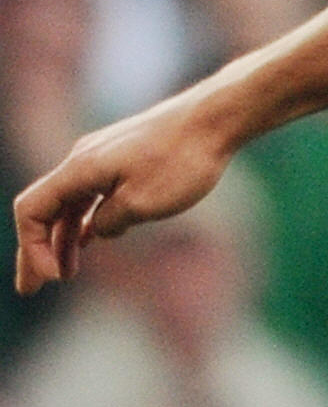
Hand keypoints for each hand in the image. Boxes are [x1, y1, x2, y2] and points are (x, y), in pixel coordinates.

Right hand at [13, 91, 239, 294]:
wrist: (216, 117)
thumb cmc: (183, 159)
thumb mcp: (142, 204)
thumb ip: (108, 222)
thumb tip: (97, 230)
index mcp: (79, 170)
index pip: (31, 211)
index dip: (32, 248)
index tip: (54, 278)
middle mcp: (83, 160)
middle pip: (45, 210)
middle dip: (36, 251)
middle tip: (31, 289)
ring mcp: (102, 157)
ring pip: (71, 204)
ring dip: (64, 239)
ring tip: (65, 273)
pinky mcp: (124, 158)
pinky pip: (92, 194)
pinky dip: (85, 220)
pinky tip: (88, 242)